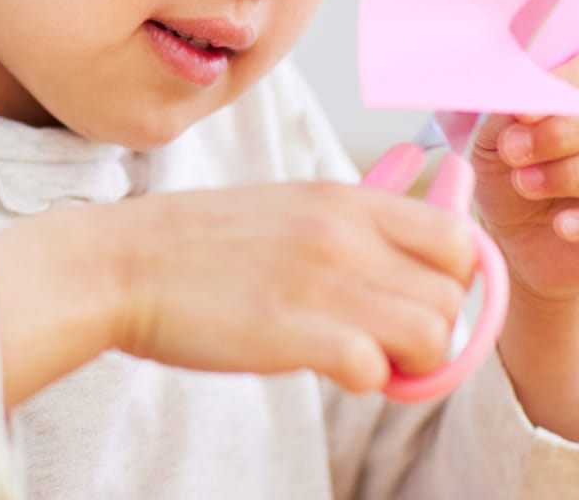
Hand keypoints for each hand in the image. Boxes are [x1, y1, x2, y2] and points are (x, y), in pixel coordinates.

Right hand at [105, 182, 475, 392]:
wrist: (120, 264)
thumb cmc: (197, 246)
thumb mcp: (284, 208)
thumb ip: (348, 231)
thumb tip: (407, 273)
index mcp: (342, 199)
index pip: (459, 238)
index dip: (451, 280)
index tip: (415, 300)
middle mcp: (343, 233)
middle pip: (452, 295)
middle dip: (430, 329)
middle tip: (383, 341)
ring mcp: (321, 281)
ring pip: (432, 335)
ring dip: (407, 362)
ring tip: (359, 357)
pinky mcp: (294, 333)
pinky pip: (376, 370)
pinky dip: (362, 380)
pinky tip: (324, 366)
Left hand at [470, 46, 578, 303]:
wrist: (516, 235)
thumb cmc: (512, 168)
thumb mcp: (496, 134)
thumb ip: (509, 109)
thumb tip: (520, 95)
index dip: (565, 85)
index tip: (521, 112)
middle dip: (561, 133)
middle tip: (512, 152)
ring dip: (572, 174)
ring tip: (526, 185)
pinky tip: (562, 225)